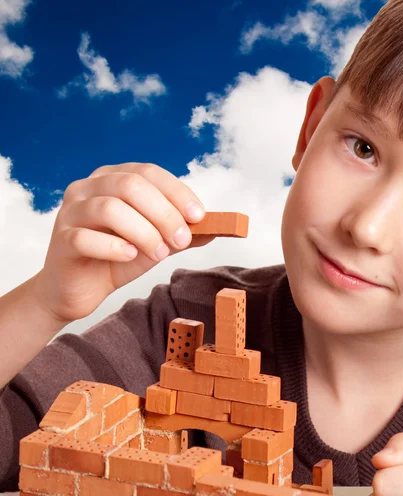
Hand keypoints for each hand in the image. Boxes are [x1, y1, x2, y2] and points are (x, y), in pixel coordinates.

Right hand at [30, 163, 214, 323]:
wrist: (78, 289)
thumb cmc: (115, 260)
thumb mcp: (154, 244)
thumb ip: (180, 234)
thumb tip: (215, 228)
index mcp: (112, 179)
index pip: (148, 173)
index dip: (177, 192)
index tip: (199, 216)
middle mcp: (88, 188)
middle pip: (131, 186)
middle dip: (164, 213)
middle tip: (181, 240)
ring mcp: (71, 212)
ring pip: (110, 208)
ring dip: (143, 232)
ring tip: (159, 253)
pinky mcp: (61, 241)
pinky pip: (86, 238)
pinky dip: (114, 247)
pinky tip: (129, 256)